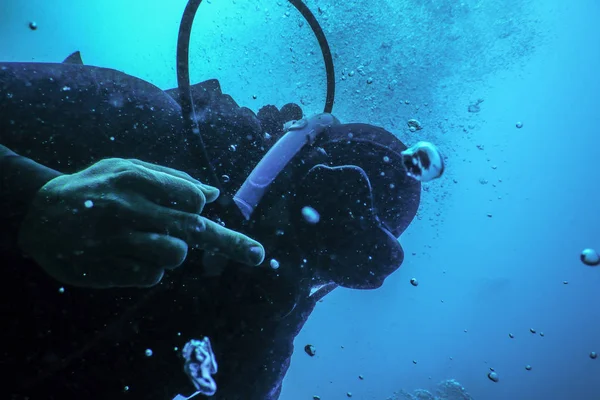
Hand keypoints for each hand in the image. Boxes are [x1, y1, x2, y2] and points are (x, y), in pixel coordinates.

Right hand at [18, 158, 264, 287]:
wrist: (37, 214)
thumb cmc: (92, 187)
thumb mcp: (125, 168)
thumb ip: (169, 179)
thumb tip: (212, 195)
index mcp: (133, 178)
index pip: (190, 197)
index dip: (198, 205)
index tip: (200, 208)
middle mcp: (127, 209)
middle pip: (194, 230)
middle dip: (232, 244)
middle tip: (258, 255)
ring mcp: (116, 243)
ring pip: (175, 255)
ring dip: (172, 250)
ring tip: (145, 239)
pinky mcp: (107, 271)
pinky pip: (151, 276)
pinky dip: (149, 267)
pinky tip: (124, 254)